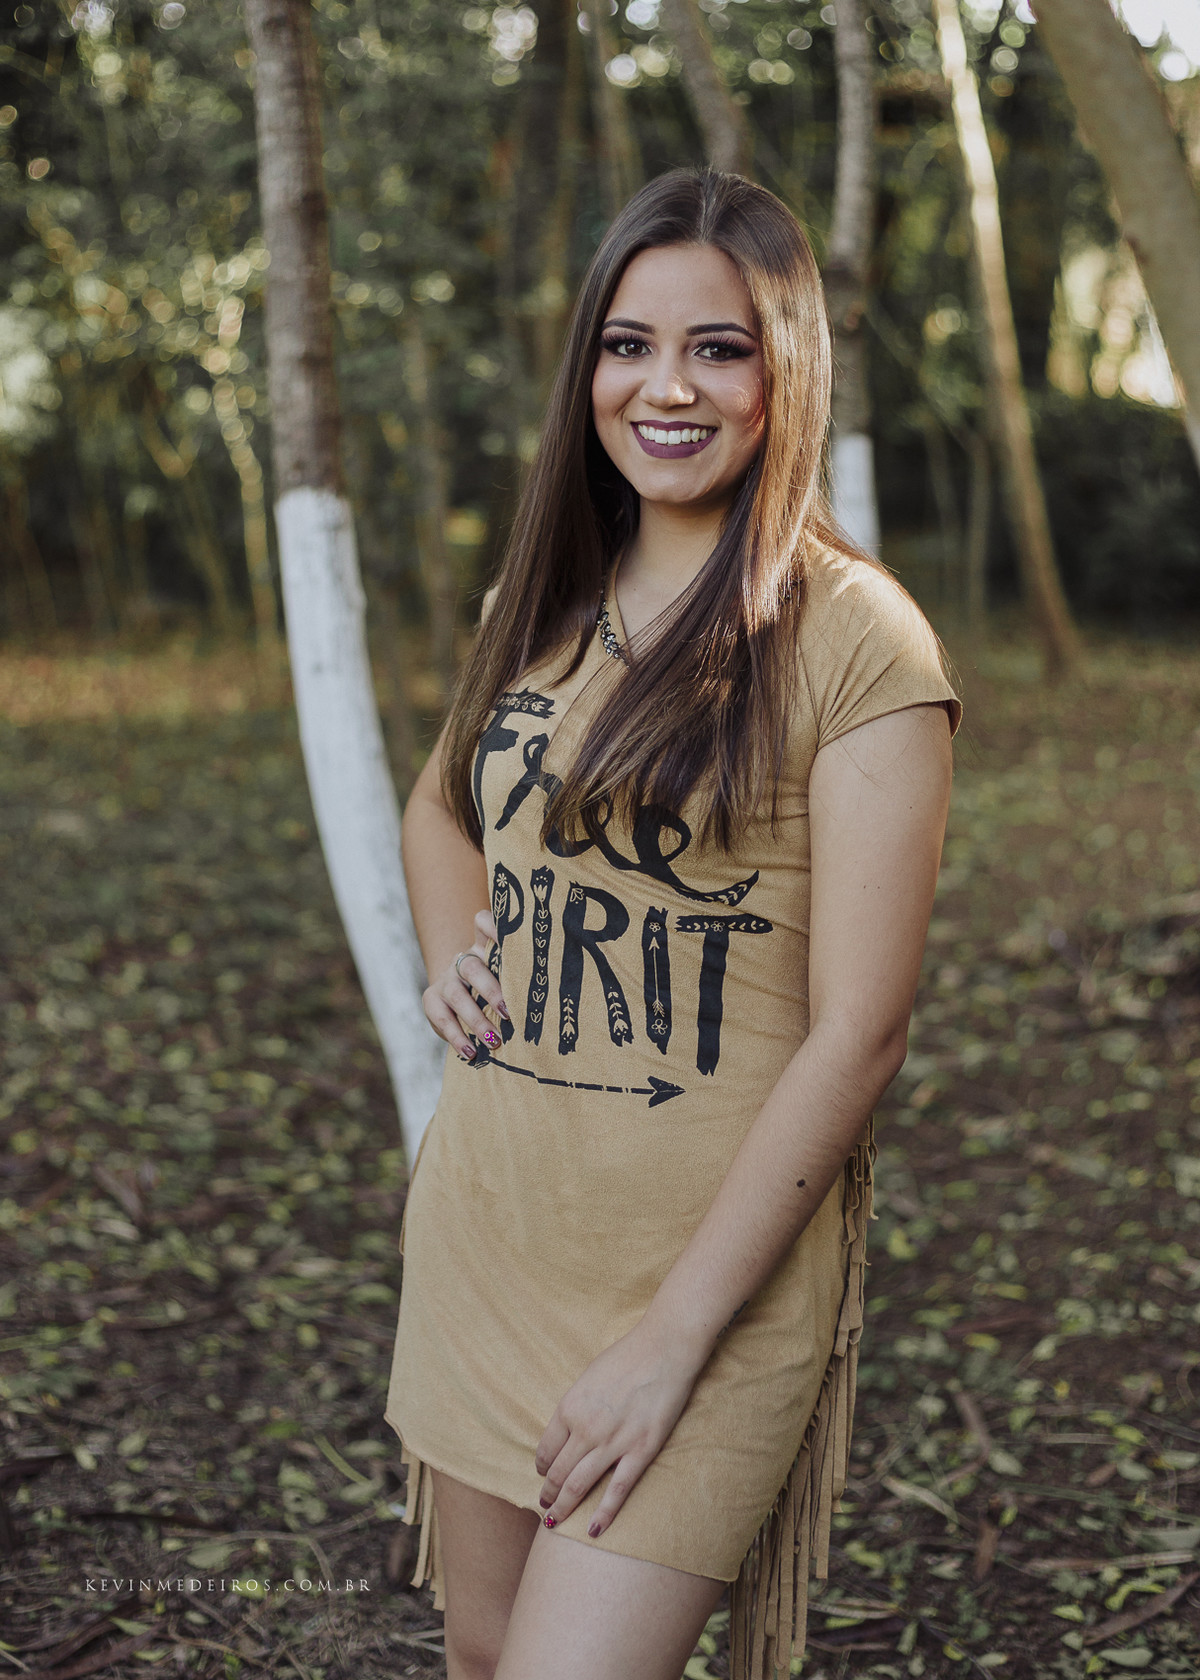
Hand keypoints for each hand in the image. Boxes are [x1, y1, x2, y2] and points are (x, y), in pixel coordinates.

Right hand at [421, 909, 508, 1061]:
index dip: (493, 927)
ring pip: (456, 994)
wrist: (458, 1003)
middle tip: (509, 1013)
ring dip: (476, 1020)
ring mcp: (445, 979)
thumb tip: (561, 991)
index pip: (482, 924)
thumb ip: (521, 978)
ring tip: (494, 1041)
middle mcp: (463, 960)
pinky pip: (442, 1018)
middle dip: (491, 991)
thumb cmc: (495, 992)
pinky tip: (470, 1052)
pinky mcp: (431, 1000)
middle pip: (473, 967)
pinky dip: (457, 1037)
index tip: (513, 940)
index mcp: (483, 948)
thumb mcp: (507, 980)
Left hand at [534, 1320, 703, 1537]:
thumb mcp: (589, 1376)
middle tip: (545, 1505)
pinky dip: (603, 1513)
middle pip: (559, 1472)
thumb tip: (570, 1427)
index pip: (546, 1449)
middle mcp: (585, 1429)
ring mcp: (612, 1443)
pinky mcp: (640, 1451)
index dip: (542, 1467)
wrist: (664, 1349)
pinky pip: (617, 1491)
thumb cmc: (627, 1356)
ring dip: (564, 1507)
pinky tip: (593, 1529)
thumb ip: (576, 1405)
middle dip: (549, 1492)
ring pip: (579, 1486)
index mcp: (569, 1407)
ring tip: (555, 1522)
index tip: (543, 1474)